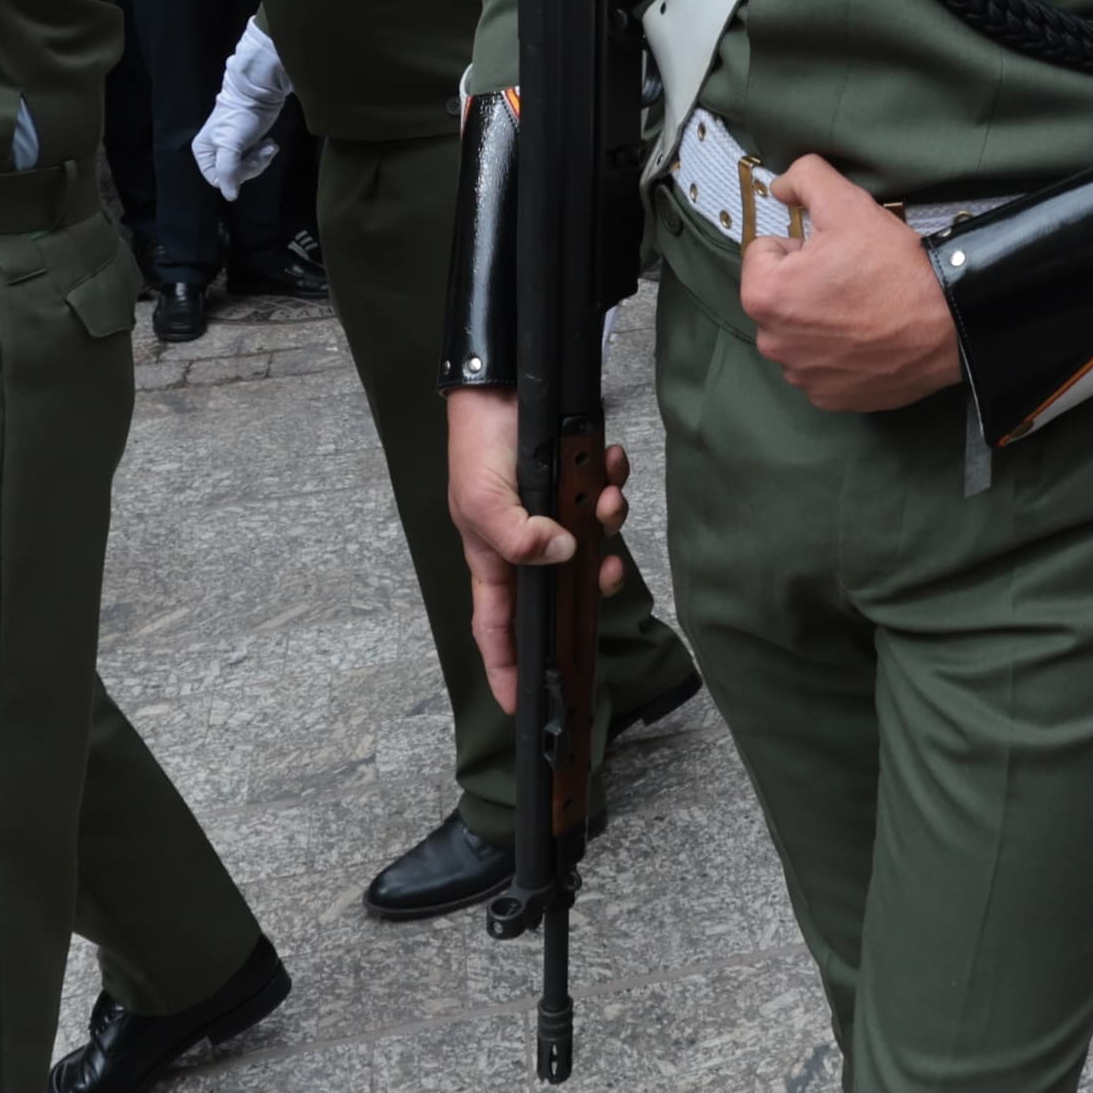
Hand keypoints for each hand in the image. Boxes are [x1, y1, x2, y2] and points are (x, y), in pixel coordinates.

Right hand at [190, 20, 290, 194]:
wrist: (258, 93)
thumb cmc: (240, 118)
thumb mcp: (230, 145)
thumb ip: (228, 171)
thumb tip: (230, 197)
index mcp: (204, 153)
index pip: (219, 180)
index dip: (236, 176)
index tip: (249, 161)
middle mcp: (214, 152)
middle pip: (234, 176)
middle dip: (253, 166)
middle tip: (264, 151)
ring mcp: (231, 149)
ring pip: (247, 169)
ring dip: (261, 159)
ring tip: (270, 146)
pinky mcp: (246, 144)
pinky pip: (254, 159)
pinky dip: (264, 153)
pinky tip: (270, 144)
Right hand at [443, 383, 631, 703]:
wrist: (502, 384)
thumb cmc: (479, 447)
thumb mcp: (483, 501)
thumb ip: (516, 539)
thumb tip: (562, 556)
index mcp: (495, 559)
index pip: (498, 628)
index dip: (507, 669)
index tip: (521, 707)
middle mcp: (528, 543)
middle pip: (565, 588)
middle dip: (593, 584)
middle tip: (610, 573)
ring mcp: (555, 513)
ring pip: (595, 540)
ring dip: (610, 521)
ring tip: (609, 497)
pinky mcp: (578, 482)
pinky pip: (607, 495)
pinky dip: (614, 481)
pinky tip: (610, 462)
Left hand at [737, 155, 963, 410]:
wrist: (949, 323)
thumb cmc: (894, 267)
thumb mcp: (847, 203)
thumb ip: (804, 178)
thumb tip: (781, 186)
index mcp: (765, 295)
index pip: (765, 254)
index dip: (801, 246)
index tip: (835, 253)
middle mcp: (773, 342)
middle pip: (779, 296)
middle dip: (805, 285)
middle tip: (851, 279)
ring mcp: (801, 375)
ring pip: (798, 332)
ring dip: (819, 320)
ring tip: (862, 309)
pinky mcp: (829, 398)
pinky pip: (820, 366)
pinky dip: (838, 353)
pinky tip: (868, 339)